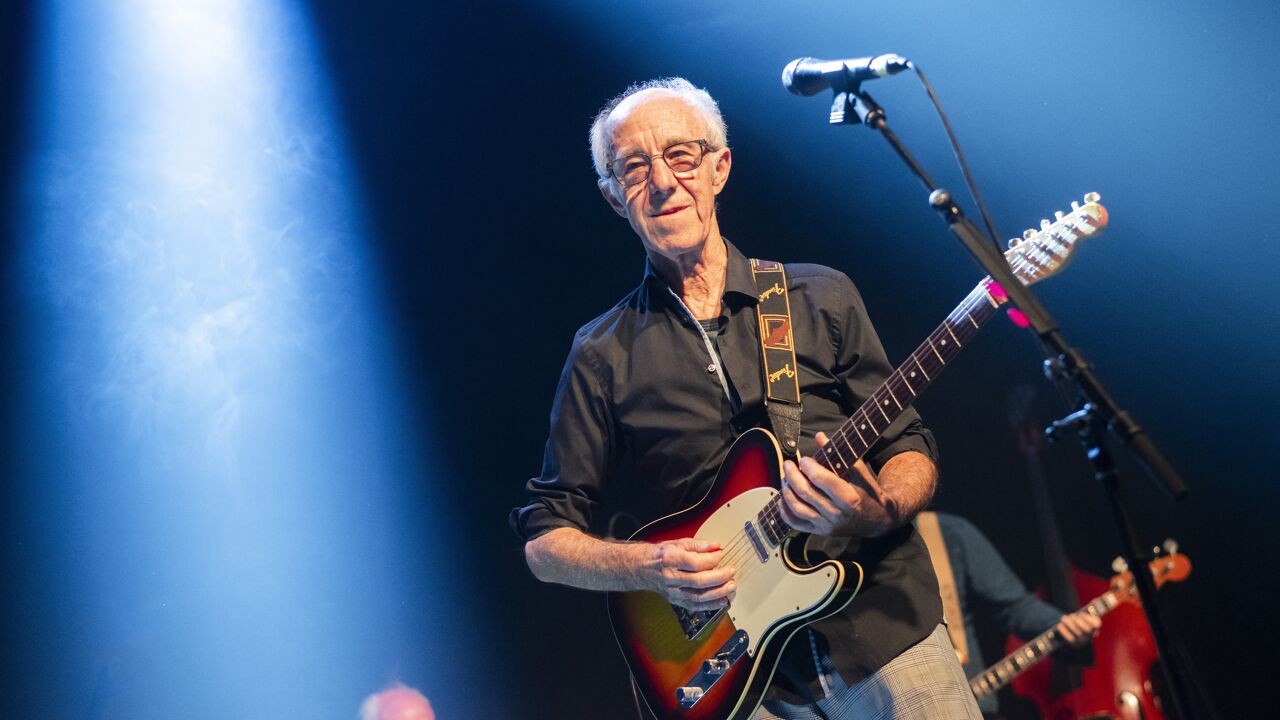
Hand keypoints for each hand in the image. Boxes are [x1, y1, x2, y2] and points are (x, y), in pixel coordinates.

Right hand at [641, 538, 735, 611]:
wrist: (643, 568)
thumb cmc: (661, 555)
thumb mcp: (678, 543)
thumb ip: (699, 545)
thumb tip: (716, 546)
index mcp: (670, 559)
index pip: (695, 562)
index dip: (712, 559)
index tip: (722, 555)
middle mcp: (670, 576)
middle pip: (698, 581)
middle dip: (719, 577)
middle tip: (731, 572)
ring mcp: (672, 591)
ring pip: (698, 596)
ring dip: (717, 593)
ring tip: (730, 587)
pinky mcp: (675, 600)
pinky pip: (694, 605)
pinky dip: (710, 605)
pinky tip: (722, 601)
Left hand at [779, 432, 895, 536]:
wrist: (877, 520)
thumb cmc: (868, 492)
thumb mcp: (858, 471)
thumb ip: (838, 454)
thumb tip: (819, 436)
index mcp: (849, 497)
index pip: (820, 480)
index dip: (808, 467)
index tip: (804, 459)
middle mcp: (837, 514)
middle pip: (805, 492)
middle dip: (792, 475)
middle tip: (788, 464)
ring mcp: (827, 525)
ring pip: (797, 508)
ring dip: (787, 491)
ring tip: (785, 479)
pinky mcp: (820, 532)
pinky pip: (796, 524)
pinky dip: (785, 511)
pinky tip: (783, 498)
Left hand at [1056, 609, 1102, 646]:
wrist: (1073, 632)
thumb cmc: (1081, 620)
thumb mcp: (1085, 615)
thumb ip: (1091, 608)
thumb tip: (1097, 600)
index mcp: (1095, 626)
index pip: (1097, 623)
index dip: (1089, 618)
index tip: (1081, 613)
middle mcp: (1091, 635)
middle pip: (1087, 629)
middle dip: (1079, 621)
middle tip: (1072, 615)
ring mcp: (1083, 640)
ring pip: (1078, 633)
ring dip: (1070, 624)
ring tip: (1064, 618)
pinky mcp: (1075, 644)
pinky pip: (1070, 639)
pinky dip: (1064, 631)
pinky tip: (1059, 625)